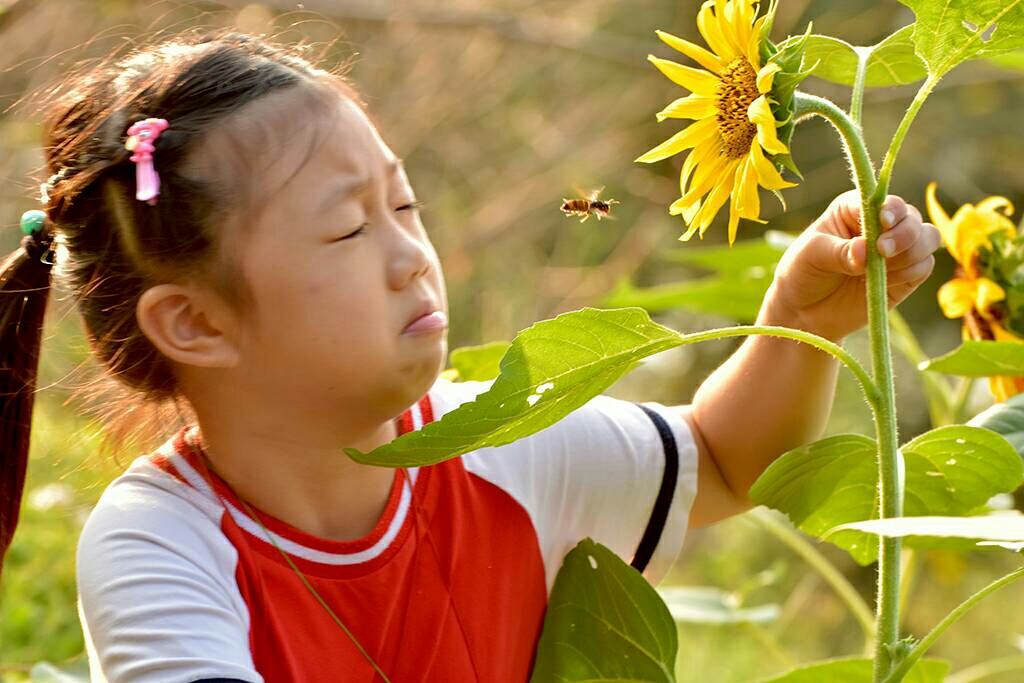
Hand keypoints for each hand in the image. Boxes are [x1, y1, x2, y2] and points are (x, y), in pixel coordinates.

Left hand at [766, 190, 941, 341]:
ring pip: (928, 238)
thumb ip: (839, 252)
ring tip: (882, 268)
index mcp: (854, 209)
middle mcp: (879, 225)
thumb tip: (865, 250)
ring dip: (912, 251)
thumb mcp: (812, 256)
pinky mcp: (905, 275)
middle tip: (882, 251)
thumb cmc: (803, 272)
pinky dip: (911, 272)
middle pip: (911, 217)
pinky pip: (924, 266)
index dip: (889, 208)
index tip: (882, 223)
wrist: (804, 311)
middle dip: (904, 233)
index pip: (882, 200)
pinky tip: (887, 281)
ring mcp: (895, 250)